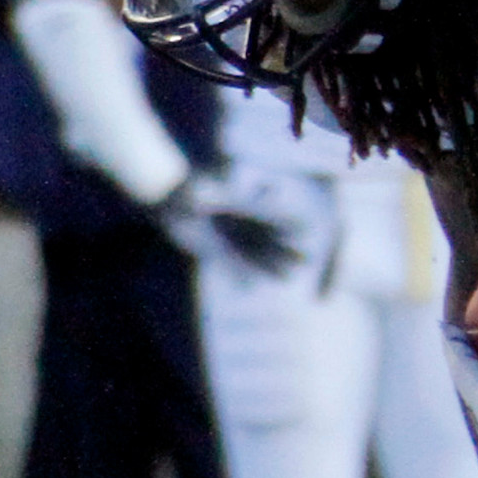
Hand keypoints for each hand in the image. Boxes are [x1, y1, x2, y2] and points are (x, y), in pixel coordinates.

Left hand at [157, 172, 306, 274]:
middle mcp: (240, 223)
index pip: (269, 214)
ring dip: (270, 266)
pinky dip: (239, 276)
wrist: (172, 202)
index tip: (304, 229)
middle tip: (305, 260)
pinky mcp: (217, 252)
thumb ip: (203, 194)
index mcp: (241, 204)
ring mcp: (230, 238)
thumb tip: (202, 197)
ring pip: (255, 255)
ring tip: (286, 278)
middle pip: (268, 238)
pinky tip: (249, 289)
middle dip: (285, 249)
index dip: (286, 221)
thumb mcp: (195, 189)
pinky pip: (231, 266)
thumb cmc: (186, 189)